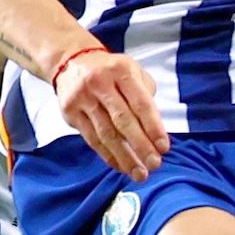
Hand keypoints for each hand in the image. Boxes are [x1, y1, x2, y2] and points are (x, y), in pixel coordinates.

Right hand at [54, 49, 166, 180]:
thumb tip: (154, 129)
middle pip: (123, 120)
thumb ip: (145, 95)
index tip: (164, 147)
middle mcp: (101, 83)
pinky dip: (108, 155)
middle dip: (141, 146)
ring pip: (106, 134)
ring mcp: (83, 98)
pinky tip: (120, 166)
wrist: (71, 61)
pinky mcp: (71, 112)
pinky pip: (92, 139)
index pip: (141, 103)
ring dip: (125, 157)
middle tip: (154, 164)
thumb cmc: (110, 70)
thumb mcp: (132, 70)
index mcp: (121, 71)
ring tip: (139, 173)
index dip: (153, 127)